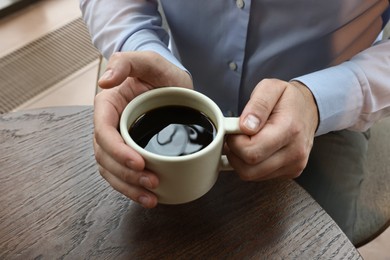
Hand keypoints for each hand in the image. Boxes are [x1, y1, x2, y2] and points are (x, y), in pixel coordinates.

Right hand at [94, 51, 192, 206]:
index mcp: (108, 105)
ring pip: (112, 171)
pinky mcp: (130, 151)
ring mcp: (119, 140)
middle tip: (152, 181)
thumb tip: (104, 81)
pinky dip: (132, 188)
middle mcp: (110, 125)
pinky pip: (122, 175)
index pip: (103, 132)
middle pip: (106, 157)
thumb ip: (127, 63)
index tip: (139, 162)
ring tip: (151, 196)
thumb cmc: (159, 72)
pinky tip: (149, 196)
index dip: (117, 151)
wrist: (173, 85)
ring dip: (128, 186)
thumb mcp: (148, 61)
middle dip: (126, 173)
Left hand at [225, 79, 317, 180]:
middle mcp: (295, 152)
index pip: (251, 152)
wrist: (309, 109)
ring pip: (252, 175)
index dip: (235, 142)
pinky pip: (260, 177)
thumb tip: (246, 127)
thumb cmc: (288, 99)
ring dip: (240, 161)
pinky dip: (251, 165)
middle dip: (235, 153)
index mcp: (289, 129)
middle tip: (236, 137)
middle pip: (249, 169)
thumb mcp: (270, 88)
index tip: (234, 130)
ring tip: (245, 142)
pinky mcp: (290, 172)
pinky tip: (255, 149)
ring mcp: (294, 165)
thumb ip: (257, 105)